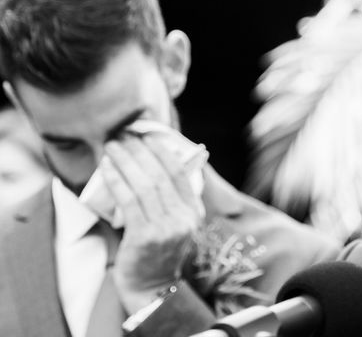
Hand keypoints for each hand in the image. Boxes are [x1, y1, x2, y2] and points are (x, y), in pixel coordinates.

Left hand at [102, 133, 205, 312]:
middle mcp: (184, 218)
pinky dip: (116, 179)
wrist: (150, 286)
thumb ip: (171, 198)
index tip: (147, 135)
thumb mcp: (174, 223)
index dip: (163, 150)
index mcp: (194, 212)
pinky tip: (106, 167)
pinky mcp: (145, 236)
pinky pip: (129, 200)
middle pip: (161, 175)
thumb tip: (153, 162)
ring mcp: (166, 228)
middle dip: (141, 151)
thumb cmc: (157, 249)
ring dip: (126, 161)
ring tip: (113, 146)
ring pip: (145, 185)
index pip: (181, 173)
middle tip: (124, 135)